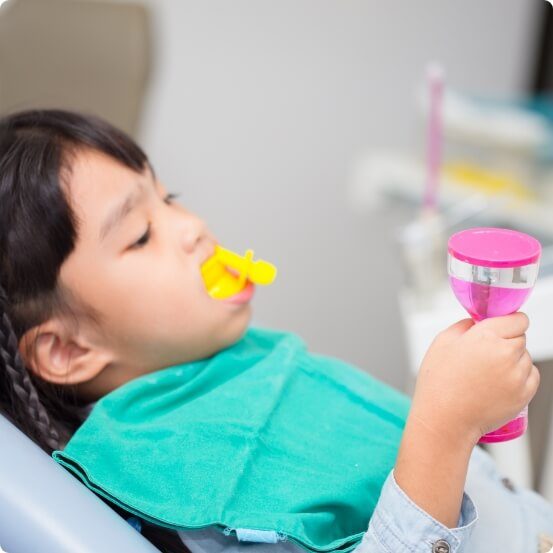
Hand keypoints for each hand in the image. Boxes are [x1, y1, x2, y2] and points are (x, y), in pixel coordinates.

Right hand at [409, 312, 539, 444]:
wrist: (445, 419)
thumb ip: (464, 325)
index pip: (518, 319)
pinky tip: (498, 384)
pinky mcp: (524, 394)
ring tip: (489, 374)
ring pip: (526, 358)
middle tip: (485, 355)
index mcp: (485, 336)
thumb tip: (477, 322)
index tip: (501, 328)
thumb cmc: (438, 383)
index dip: (508, 322)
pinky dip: (520, 377)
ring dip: (513, 360)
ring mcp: (517, 375)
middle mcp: (505, 353)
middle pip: (521, 338)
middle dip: (507, 342)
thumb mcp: (442, 342)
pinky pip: (531, 377)